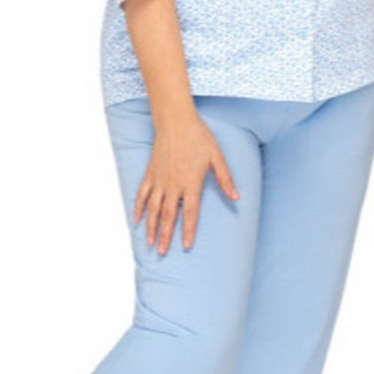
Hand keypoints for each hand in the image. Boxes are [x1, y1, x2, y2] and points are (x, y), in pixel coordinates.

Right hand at [133, 112, 239, 254]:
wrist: (175, 120)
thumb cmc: (198, 137)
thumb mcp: (217, 156)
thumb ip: (225, 179)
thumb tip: (236, 197)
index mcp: (191, 182)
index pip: (190, 213)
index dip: (188, 231)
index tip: (187, 246)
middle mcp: (173, 185)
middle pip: (169, 216)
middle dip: (166, 236)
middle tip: (163, 253)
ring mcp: (159, 180)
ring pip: (153, 209)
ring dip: (151, 227)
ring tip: (150, 244)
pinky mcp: (150, 173)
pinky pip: (142, 194)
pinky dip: (139, 208)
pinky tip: (137, 221)